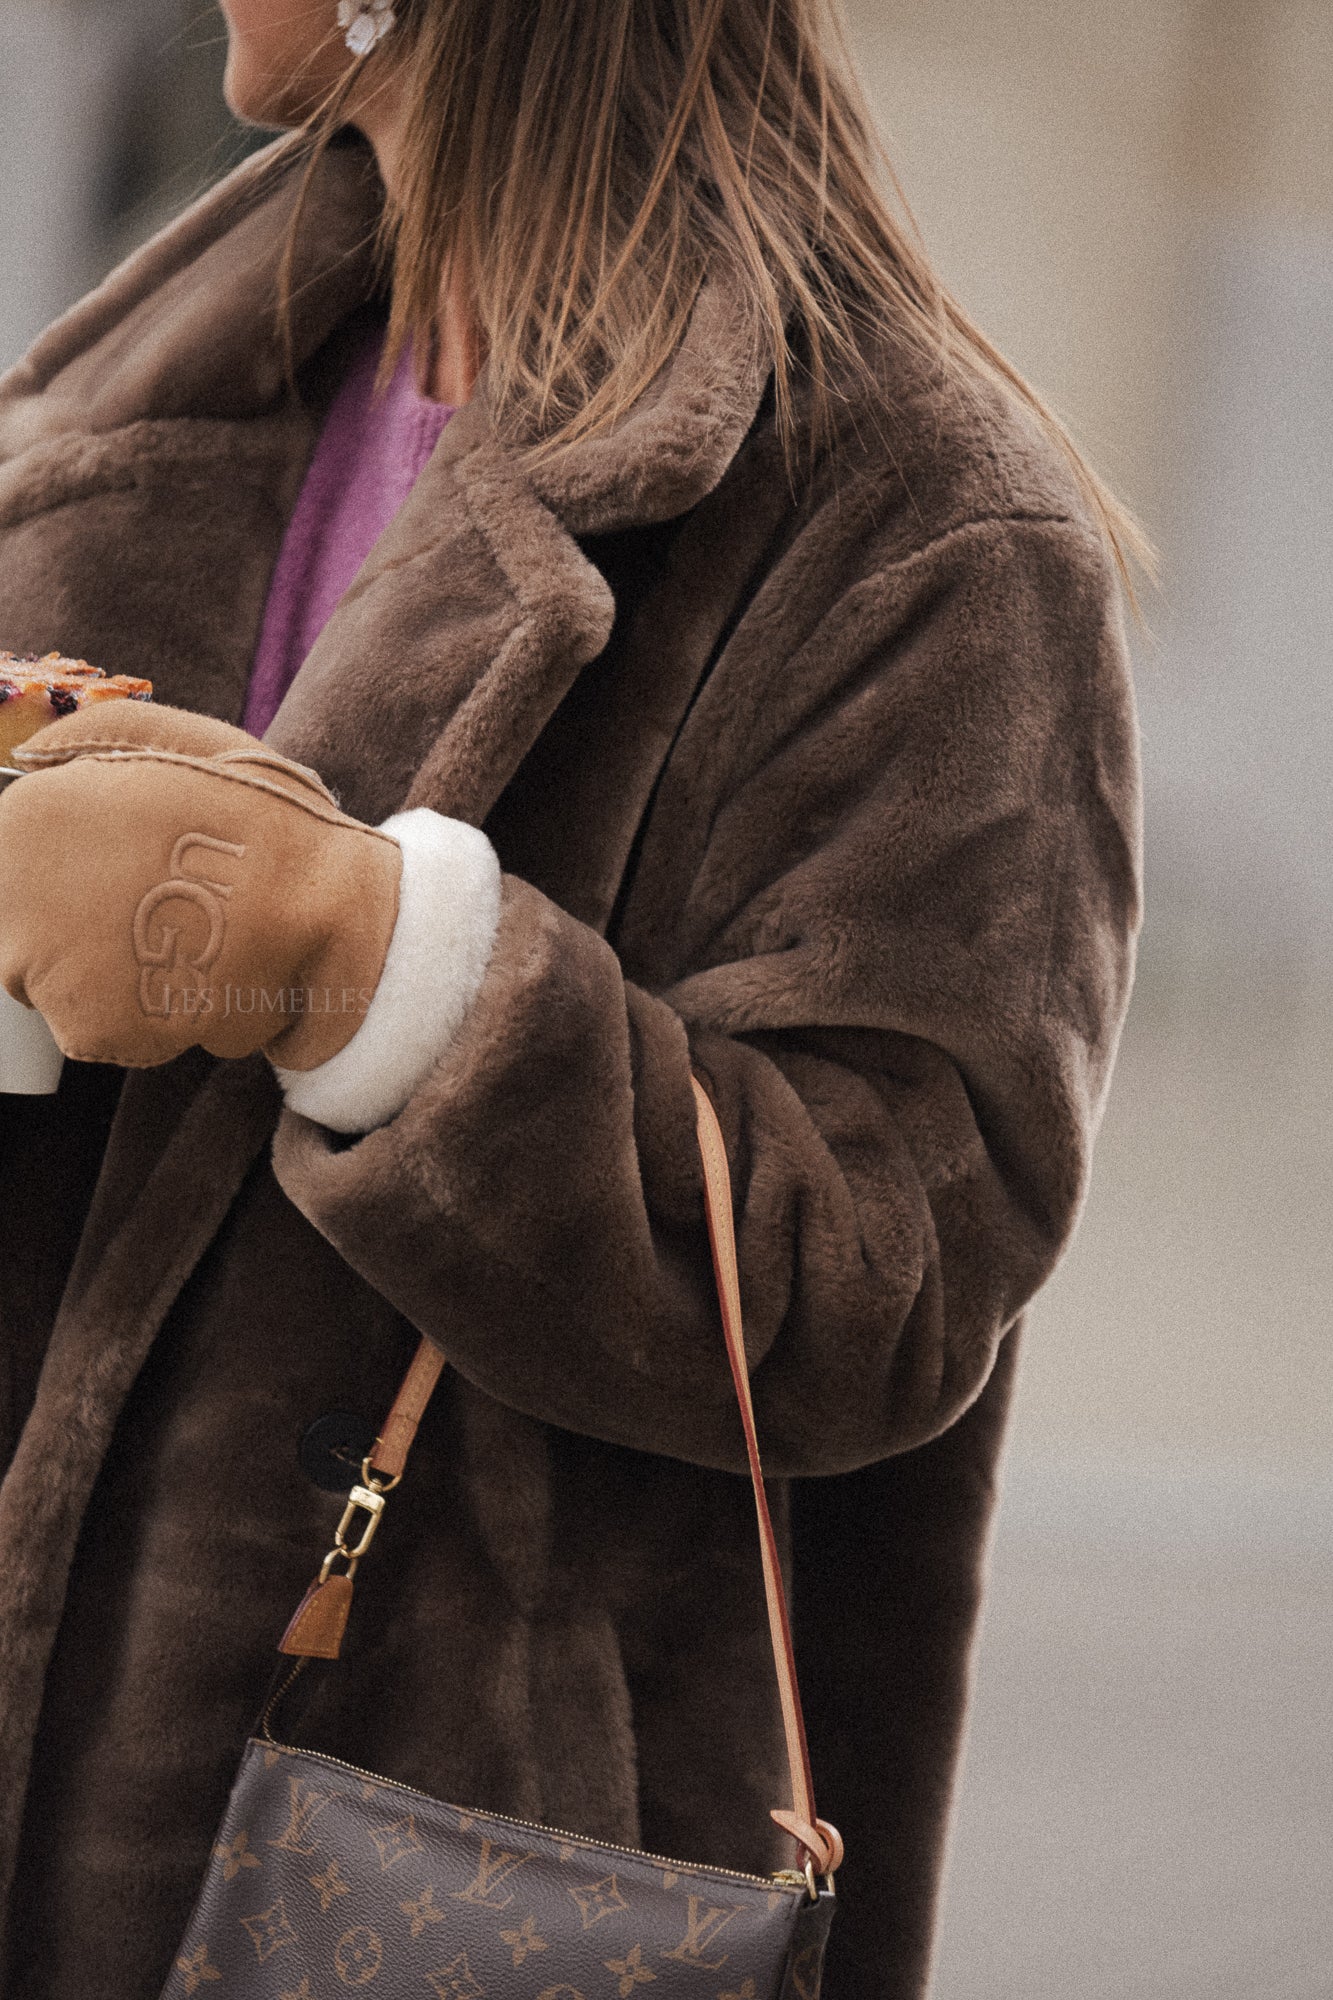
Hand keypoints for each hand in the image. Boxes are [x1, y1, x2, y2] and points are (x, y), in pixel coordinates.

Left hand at [0, 702, 400, 1069]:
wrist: (337, 915)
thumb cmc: (270, 827)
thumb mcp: (189, 745)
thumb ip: (97, 740)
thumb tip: (28, 755)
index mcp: (33, 814)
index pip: (6, 870)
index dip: (59, 882)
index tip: (115, 881)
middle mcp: (21, 887)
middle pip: (14, 935)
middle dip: (74, 934)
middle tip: (159, 915)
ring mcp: (47, 963)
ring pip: (52, 989)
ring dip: (109, 983)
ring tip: (187, 950)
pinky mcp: (88, 1028)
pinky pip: (96, 1034)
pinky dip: (140, 1026)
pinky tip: (191, 990)